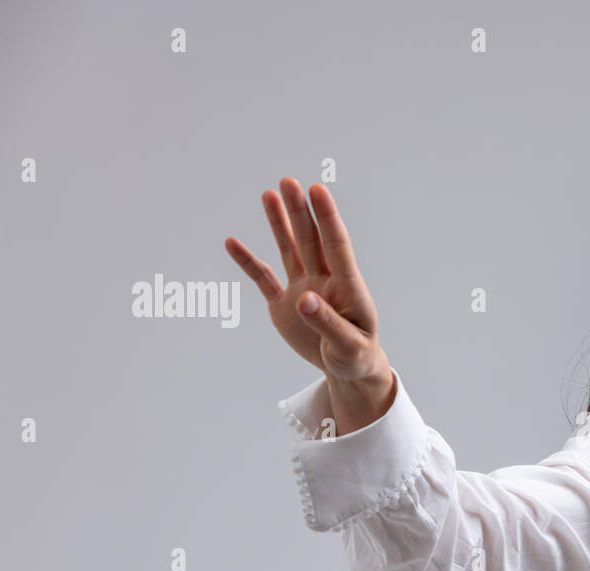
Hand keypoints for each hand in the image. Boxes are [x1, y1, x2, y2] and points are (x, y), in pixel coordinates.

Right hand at [224, 178, 390, 384]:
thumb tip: (305, 299)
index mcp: (348, 289)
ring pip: (289, 250)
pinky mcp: (284, 305)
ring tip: (269, 194)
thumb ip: (329, 323)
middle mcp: (325, 282)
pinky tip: (232, 243)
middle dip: (300, 212)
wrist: (347, 369)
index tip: (317, 191)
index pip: (337, 247)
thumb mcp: (348, 347)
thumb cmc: (357, 357)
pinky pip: (263, 279)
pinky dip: (248, 261)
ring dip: (279, 223)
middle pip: (311, 241)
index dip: (328, 219)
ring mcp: (303, 290)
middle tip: (289, 182)